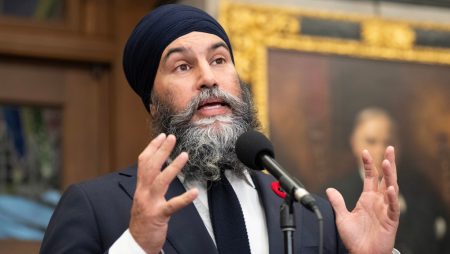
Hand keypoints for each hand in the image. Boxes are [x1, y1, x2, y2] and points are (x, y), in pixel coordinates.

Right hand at [129, 133, 197, 253]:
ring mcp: (150, 204)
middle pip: (150, 167)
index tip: (162, 136)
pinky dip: (184, 198)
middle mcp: (143, 193)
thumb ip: (148, 185)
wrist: (137, 242)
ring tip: (185, 155)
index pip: (144, 162)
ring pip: (160, 181)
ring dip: (173, 167)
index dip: (152, 148)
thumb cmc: (143, 220)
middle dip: (161, 150)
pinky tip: (194, 192)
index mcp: (141, 188)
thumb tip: (156, 169)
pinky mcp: (158, 216)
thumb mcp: (143, 199)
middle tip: (172, 137)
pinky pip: (172, 206)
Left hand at [326, 146, 399, 253]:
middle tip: (389, 148)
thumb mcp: (342, 217)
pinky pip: (392, 207)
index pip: (370, 177)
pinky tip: (388, 188)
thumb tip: (329, 189)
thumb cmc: (355, 239)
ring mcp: (386, 210)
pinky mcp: (391, 220)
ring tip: (387, 162)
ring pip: (391, 188)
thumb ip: (338, 203)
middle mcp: (378, 201)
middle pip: (384, 178)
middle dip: (387, 163)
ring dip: (389, 175)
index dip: (368, 164)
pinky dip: (391, 197)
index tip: (364, 151)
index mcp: (367, 199)